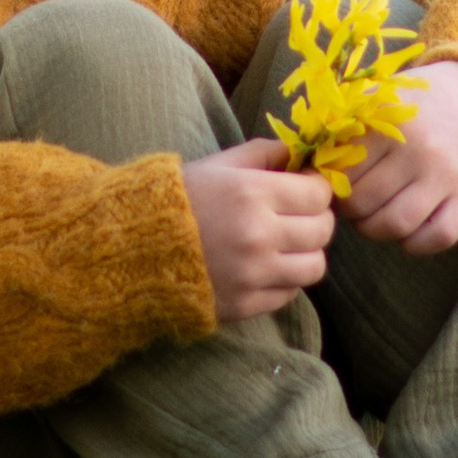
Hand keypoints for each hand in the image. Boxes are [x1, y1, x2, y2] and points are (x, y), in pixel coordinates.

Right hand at [182, 138, 336, 318]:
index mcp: (252, 193)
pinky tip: (267, 265)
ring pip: (314, 268)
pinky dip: (285, 280)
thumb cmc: (181, 197)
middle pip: (322, 231)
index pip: (318, 195)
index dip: (319, 189)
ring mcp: (253, 274)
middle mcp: (258, 235)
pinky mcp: (245, 304)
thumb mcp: (220, 164)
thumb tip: (300, 154)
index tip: (309, 188)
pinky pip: (289, 294)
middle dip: (318, 219)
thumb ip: (264, 153)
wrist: (136, 246)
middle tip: (303, 215)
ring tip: (290, 244)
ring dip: (307, 253)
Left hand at [340, 59, 457, 255]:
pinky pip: (438, 237)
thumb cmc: (404, 108)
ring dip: (375, 230)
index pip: (342, 172)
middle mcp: (420, 148)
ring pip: (397, 225)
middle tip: (350, 204)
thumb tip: (300, 166)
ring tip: (371, 217)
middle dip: (350, 211)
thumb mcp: (372, 103)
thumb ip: (338, 129)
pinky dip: (415, 244)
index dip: (329, 185)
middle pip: (365, 203)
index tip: (330, 184)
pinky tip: (405, 230)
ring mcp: (447, 176)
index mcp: (388, 121)